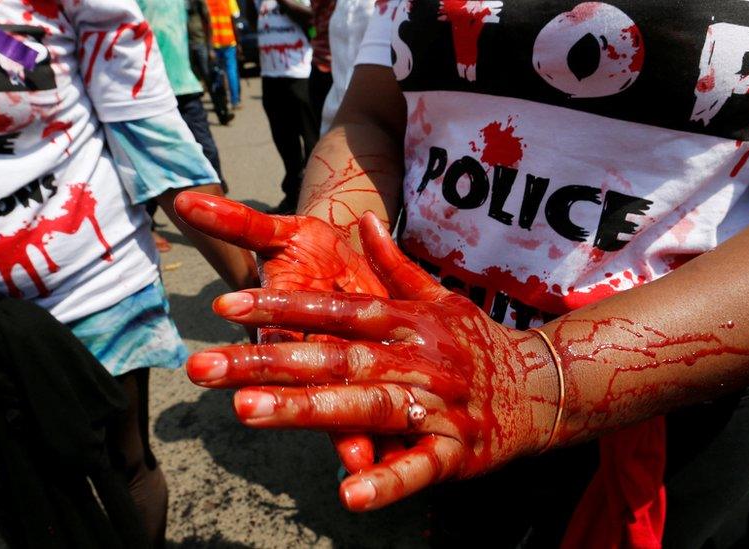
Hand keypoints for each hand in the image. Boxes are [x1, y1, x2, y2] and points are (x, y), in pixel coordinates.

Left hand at [186, 213, 558, 510]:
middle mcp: (414, 357)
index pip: (333, 310)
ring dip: (307, 409)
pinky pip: (418, 465)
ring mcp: (435, 403)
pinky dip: (386, 480)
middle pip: (333, 357)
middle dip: (267, 362)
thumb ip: (395, 264)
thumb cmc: (479, 343)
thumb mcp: (439, 297)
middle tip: (205, 367)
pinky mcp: (456, 448)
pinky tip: (348, 495)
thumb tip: (365, 219)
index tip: (224, 306)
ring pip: (365, 404)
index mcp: (403, 321)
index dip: (278, 307)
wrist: (542, 384)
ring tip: (248, 413)